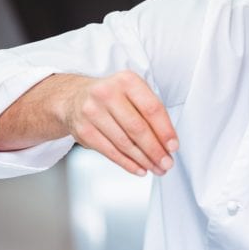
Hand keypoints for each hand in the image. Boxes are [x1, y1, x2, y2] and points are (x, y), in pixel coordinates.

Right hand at [61, 71, 178, 175]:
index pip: (152, 109)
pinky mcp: (84, 130)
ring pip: (125, 143)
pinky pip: (111, 152)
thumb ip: (150, 112)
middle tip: (167, 163)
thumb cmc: (112, 97)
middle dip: (155, 150)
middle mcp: (107, 94)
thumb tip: (167, 143)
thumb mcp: (132, 93)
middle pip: (138, 128)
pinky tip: (139, 168)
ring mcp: (93, 112)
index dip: (165, 131)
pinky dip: (128, 164)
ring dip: (144, 160)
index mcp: (126, 81)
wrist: (75, 97)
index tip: (173, 147)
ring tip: (156, 168)